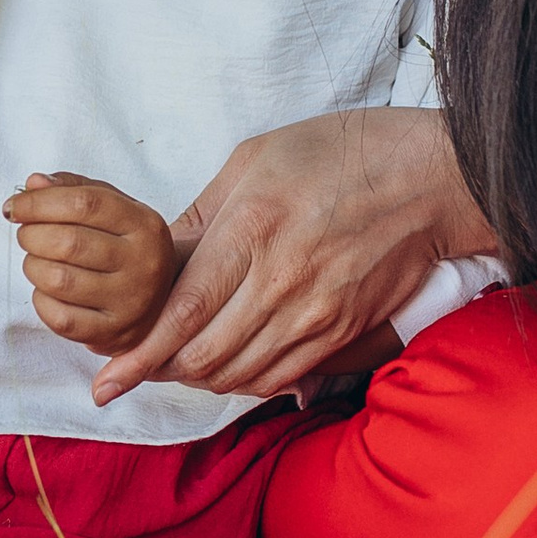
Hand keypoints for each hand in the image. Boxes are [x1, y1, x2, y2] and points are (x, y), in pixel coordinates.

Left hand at [5, 172, 182, 364]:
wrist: (162, 300)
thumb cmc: (125, 247)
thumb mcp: (113, 209)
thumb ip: (73, 189)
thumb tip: (34, 184)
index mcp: (144, 225)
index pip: (84, 203)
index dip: (38, 202)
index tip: (14, 206)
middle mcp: (144, 263)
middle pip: (69, 242)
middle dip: (31, 235)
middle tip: (26, 234)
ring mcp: (131, 302)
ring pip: (59, 280)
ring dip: (33, 266)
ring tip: (36, 260)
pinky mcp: (114, 334)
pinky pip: (60, 318)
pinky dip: (41, 301)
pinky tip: (46, 290)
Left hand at [91, 109, 497, 404]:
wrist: (431, 177)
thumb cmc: (341, 153)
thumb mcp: (256, 159)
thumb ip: (203, 215)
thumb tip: (161, 259)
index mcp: (251, 230)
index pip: (182, 313)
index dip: (139, 357)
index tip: (105, 384)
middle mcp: (281, 281)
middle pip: (205, 357)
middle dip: (162, 372)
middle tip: (139, 367)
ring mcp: (316, 312)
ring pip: (240, 375)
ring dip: (202, 379)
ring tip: (181, 366)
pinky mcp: (342, 330)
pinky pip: (281, 376)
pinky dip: (246, 380)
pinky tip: (231, 366)